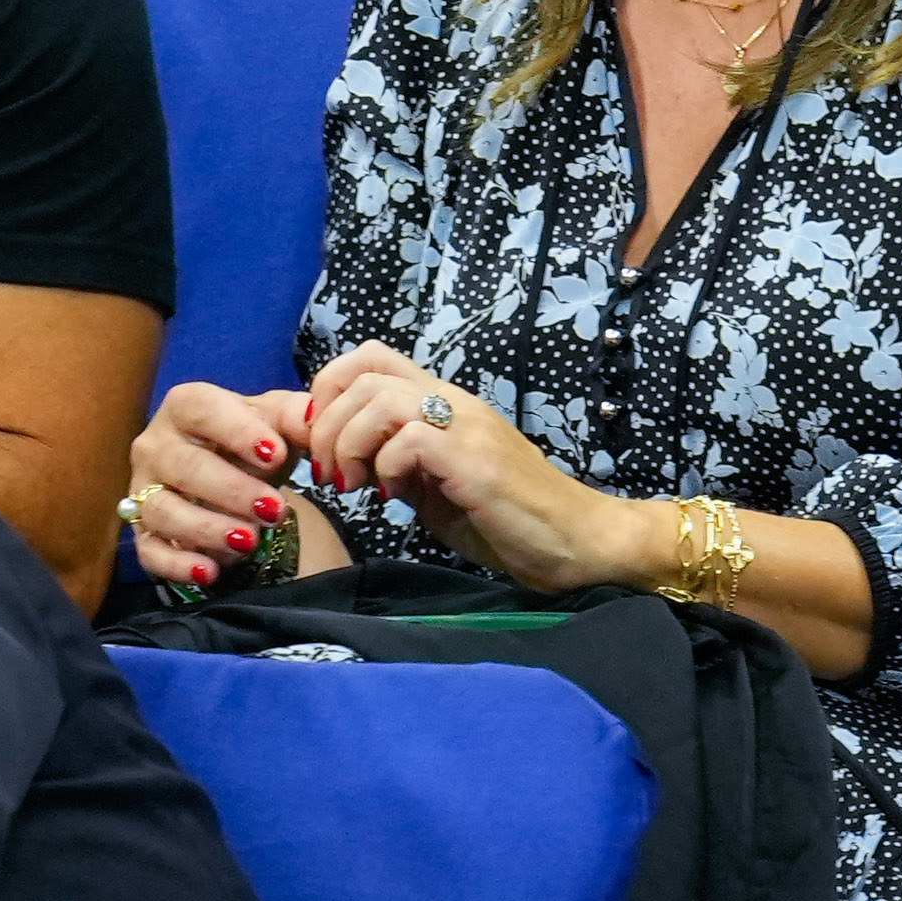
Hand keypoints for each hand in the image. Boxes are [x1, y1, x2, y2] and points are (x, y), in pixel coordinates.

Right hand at [124, 381, 303, 589]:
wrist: (231, 473)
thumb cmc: (248, 442)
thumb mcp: (276, 423)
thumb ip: (296, 417)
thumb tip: (314, 419)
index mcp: (184, 406)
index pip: (202, 410)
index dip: (237, 431)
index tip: (275, 454)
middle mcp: (155, 446)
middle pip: (183, 465)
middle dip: (231, 489)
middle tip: (274, 510)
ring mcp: (143, 491)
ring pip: (163, 510)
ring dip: (206, 528)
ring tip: (250, 541)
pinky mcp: (143, 532)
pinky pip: (150, 551)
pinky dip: (177, 564)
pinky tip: (210, 571)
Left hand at [302, 341, 658, 593]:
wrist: (577, 542)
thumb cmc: (510, 519)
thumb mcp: (436, 488)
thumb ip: (398, 464)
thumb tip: (350, 461)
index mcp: (442, 402)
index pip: (370, 358)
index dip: (330, 390)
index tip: (324, 443)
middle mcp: (453, 400)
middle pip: (362, 370)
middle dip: (326, 422)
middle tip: (330, 473)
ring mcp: (466, 425)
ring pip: (379, 397)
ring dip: (349, 442)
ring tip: (355, 484)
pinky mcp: (475, 458)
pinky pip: (410, 438)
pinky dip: (386, 466)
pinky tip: (394, 498)